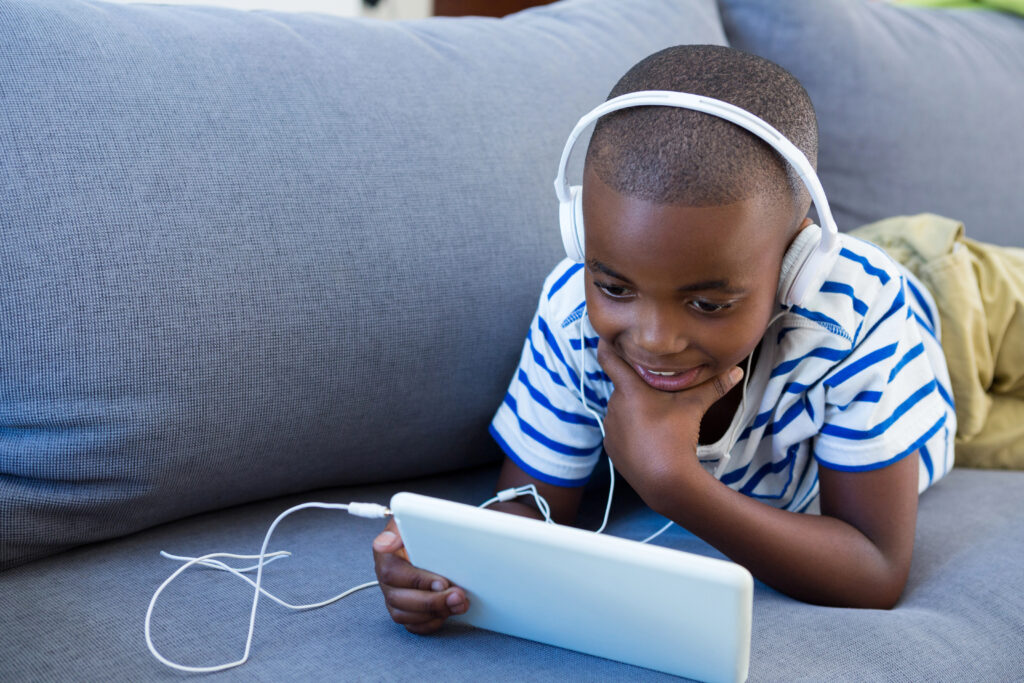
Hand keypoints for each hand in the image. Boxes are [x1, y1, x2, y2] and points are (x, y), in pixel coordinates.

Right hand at [372, 519, 468, 633]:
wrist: (430, 539)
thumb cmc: (421, 530)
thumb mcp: (411, 521)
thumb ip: (401, 526)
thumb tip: (384, 543)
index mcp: (385, 555)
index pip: (392, 573)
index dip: (418, 581)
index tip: (442, 582)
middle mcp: (385, 578)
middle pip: (399, 599)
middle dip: (432, 600)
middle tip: (458, 596)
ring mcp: (393, 596)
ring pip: (405, 615)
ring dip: (434, 612)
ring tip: (460, 604)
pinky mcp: (404, 610)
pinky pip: (413, 625)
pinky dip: (431, 622)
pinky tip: (448, 613)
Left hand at [596, 339, 742, 509]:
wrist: (665, 480)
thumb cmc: (676, 436)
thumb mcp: (694, 406)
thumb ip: (714, 386)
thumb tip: (737, 370)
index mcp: (628, 389)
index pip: (608, 359)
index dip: (607, 346)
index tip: (609, 338)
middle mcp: (613, 406)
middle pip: (623, 387)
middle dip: (638, 385)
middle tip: (657, 388)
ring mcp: (610, 428)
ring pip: (622, 409)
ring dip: (634, 409)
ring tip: (657, 418)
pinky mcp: (610, 448)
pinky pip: (620, 431)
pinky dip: (631, 431)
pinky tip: (649, 437)